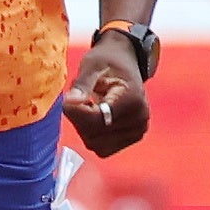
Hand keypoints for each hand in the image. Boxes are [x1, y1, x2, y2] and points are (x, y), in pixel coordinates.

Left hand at [61, 35, 150, 156]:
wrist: (125, 63)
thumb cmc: (108, 62)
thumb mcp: (92, 65)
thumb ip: (81, 84)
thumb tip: (70, 102)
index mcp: (132, 100)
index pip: (95, 121)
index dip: (75, 112)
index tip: (69, 97)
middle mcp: (140, 119)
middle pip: (93, 135)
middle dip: (79, 119)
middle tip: (82, 98)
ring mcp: (138, 131)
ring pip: (95, 144)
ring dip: (84, 127)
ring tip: (91, 106)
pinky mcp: (132, 138)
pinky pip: (102, 147)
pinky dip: (93, 135)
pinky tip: (96, 117)